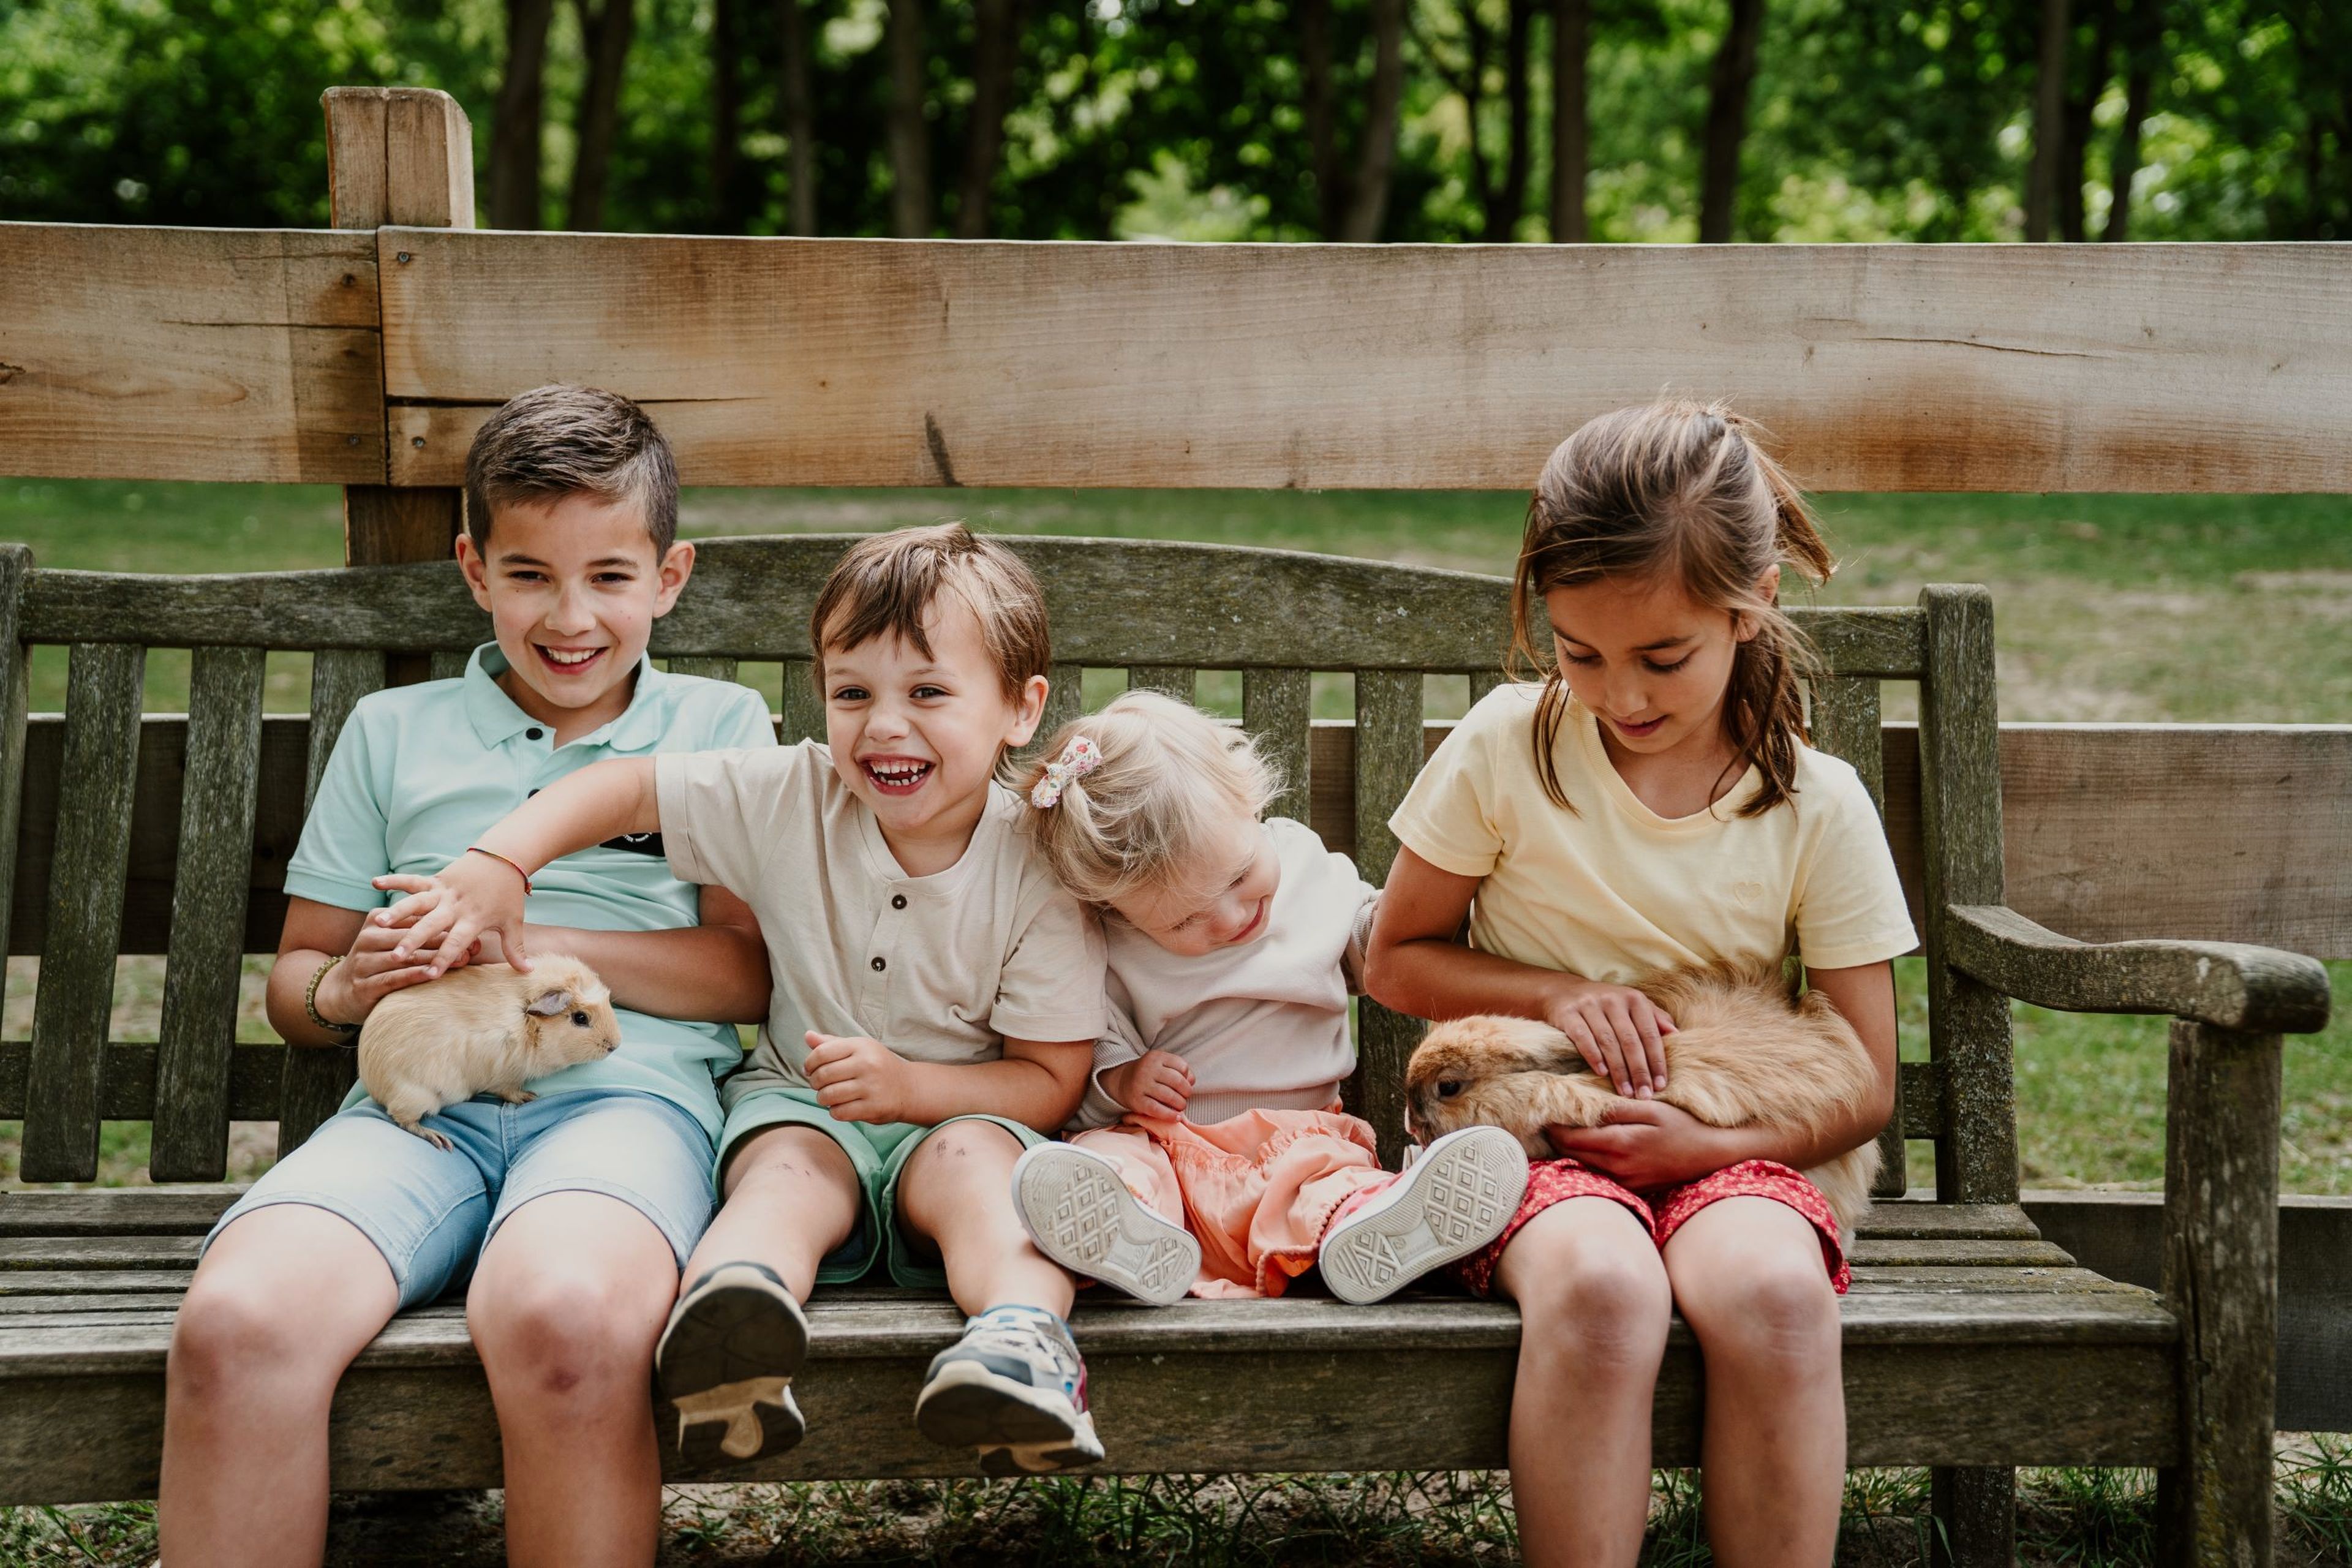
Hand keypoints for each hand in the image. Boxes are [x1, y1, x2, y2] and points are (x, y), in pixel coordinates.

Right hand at [312, 920, 471, 1028]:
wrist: (341, 992)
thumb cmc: (381, 962)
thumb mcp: (396, 941)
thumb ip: (421, 933)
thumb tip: (466, 931)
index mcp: (377, 920)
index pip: (415, 919)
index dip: (444, 924)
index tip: (472, 929)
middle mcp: (368, 938)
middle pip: (411, 937)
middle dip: (442, 942)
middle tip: (472, 947)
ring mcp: (363, 962)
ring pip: (404, 957)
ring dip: (434, 959)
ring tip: (461, 961)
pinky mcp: (363, 985)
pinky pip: (392, 978)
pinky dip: (414, 975)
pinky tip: (433, 975)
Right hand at [371, 850, 533, 975]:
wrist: (505, 858)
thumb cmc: (508, 895)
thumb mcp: (513, 922)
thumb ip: (516, 949)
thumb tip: (528, 972)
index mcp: (473, 918)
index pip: (457, 942)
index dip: (445, 958)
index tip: (431, 974)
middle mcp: (455, 906)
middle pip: (432, 925)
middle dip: (414, 940)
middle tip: (396, 956)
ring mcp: (443, 891)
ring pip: (417, 903)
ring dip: (398, 913)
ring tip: (379, 923)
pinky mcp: (436, 879)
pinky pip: (412, 880)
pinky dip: (394, 880)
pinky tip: (374, 883)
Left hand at [804, 1032, 914, 1124]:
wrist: (908, 1088)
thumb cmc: (877, 1066)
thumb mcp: (859, 1048)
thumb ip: (832, 1043)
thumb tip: (807, 1036)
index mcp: (861, 1046)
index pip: (821, 1053)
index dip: (809, 1063)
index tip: (810, 1070)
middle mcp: (867, 1064)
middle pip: (823, 1075)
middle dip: (814, 1083)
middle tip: (819, 1085)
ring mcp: (871, 1087)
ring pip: (828, 1096)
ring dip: (822, 1098)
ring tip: (828, 1097)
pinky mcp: (873, 1108)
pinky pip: (839, 1112)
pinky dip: (834, 1111)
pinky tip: (841, 1106)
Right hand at [1101, 1050, 1192, 1118]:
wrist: (1122, 1081)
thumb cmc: (1150, 1074)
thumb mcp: (1162, 1065)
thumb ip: (1179, 1070)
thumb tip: (1191, 1081)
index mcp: (1156, 1057)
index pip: (1182, 1066)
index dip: (1188, 1077)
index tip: (1186, 1083)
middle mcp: (1148, 1069)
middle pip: (1178, 1081)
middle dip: (1187, 1092)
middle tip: (1185, 1097)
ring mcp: (1141, 1085)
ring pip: (1170, 1096)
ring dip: (1180, 1104)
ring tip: (1180, 1106)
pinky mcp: (1137, 1101)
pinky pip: (1157, 1110)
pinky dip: (1170, 1115)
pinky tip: (1176, 1117)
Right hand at [1543, 979, 1675, 1098]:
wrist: (1563, 990)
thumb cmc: (1606, 1005)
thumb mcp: (1632, 1005)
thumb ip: (1654, 1018)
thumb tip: (1675, 1034)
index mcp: (1633, 998)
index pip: (1649, 1033)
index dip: (1656, 1060)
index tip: (1660, 1084)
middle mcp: (1612, 999)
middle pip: (1630, 1040)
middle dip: (1639, 1071)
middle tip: (1644, 1094)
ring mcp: (1589, 1005)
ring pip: (1608, 1042)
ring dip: (1619, 1070)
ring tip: (1626, 1092)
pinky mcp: (1568, 1014)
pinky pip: (1583, 1038)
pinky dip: (1593, 1057)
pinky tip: (1602, 1073)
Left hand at [1547, 1100, 1737, 1188]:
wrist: (1709, 1155)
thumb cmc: (1683, 1126)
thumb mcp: (1651, 1109)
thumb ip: (1617, 1109)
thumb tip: (1586, 1107)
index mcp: (1620, 1145)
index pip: (1571, 1139)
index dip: (1553, 1127)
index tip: (1542, 1114)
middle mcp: (1618, 1168)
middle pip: (1572, 1155)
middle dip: (1556, 1139)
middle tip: (1545, 1121)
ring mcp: (1625, 1182)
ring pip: (1583, 1167)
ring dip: (1570, 1152)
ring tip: (1561, 1133)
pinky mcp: (1632, 1189)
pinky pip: (1600, 1176)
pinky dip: (1588, 1162)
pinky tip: (1587, 1148)